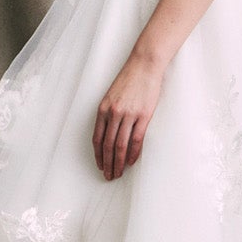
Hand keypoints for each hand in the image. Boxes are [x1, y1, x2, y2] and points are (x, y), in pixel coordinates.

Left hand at [92, 52, 163, 179]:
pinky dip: (133, 153)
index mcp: (103, 109)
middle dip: (107, 163)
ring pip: (120, 145)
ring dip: (118, 162)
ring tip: (118, 173)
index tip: (100, 165)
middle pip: (107, 145)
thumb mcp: (112, 96)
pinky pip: (136, 139)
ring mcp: (128, 115)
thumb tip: (109, 133)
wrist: (144, 66)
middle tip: (108, 176)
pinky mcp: (142, 116)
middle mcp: (113, 113)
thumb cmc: (129, 80)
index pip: (97, 138)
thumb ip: (109, 113)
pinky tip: (131, 161)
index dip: (98, 155)